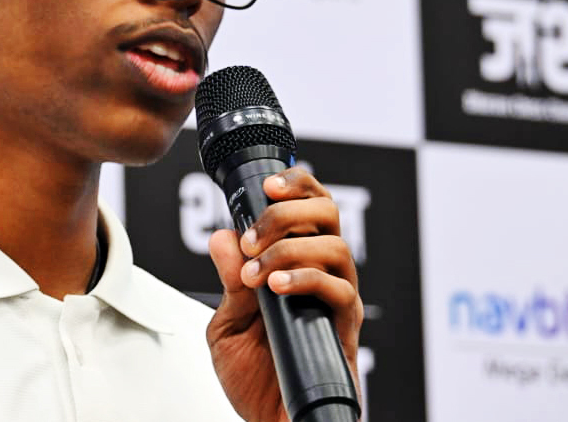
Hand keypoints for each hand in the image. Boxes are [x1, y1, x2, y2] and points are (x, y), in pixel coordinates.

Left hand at [205, 166, 363, 421]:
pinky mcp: (346, 331)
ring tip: (258, 270)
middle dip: (288, 211)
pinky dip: (307, 279)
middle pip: (329, 214)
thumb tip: (221, 238)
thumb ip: (228, 283)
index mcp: (296, 267)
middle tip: (255, 236)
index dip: (295, 186)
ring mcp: (337, 303)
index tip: (266, 187)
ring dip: (290, 248)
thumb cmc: (254, 381)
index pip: (309, 209)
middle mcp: (323, 278)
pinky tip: (277, 288)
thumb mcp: (227, 327)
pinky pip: (342, 291)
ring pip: (337, 247)